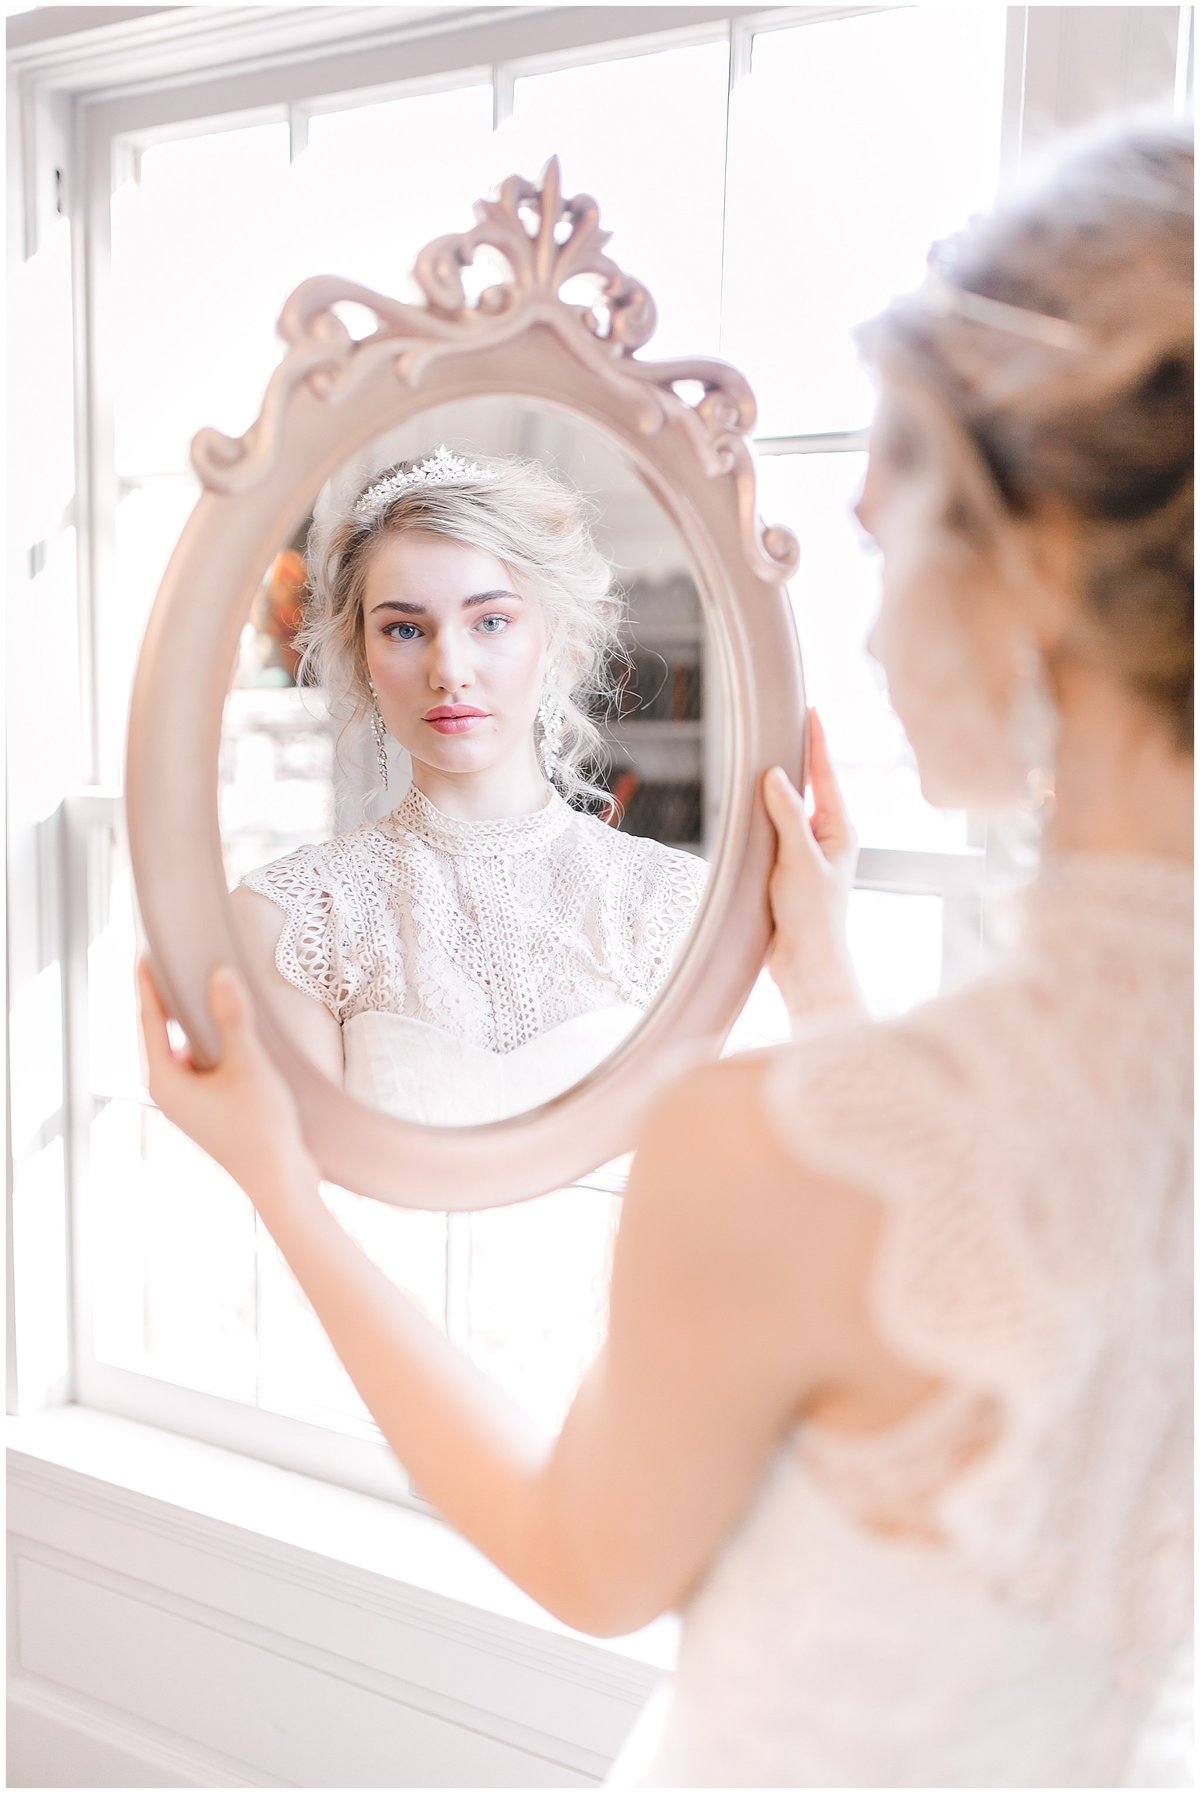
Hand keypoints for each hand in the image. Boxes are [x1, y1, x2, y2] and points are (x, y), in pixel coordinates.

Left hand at [137, 958, 319, 1214]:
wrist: (281, 1180)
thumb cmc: (260, 1126)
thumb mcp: (247, 1064)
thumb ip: (231, 1017)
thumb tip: (218, 975)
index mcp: (164, 1082)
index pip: (150, 1022)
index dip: (148, 987)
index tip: (143, 955)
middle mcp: (169, 1093)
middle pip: (165, 1036)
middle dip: (173, 1003)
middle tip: (179, 965)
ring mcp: (190, 1105)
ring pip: (187, 1052)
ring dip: (198, 1025)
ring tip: (211, 992)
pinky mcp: (210, 1112)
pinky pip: (204, 1067)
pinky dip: (214, 1046)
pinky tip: (235, 1032)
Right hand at [762, 709, 864, 1022]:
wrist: (806, 964)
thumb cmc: (812, 916)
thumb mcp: (799, 859)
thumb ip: (788, 816)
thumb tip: (775, 776)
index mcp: (840, 830)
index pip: (826, 775)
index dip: (817, 741)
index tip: (811, 709)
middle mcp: (827, 837)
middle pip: (810, 787)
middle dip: (797, 757)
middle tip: (784, 722)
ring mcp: (808, 853)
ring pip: (790, 810)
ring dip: (776, 788)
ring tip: (763, 756)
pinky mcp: (788, 870)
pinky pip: (775, 832)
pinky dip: (763, 817)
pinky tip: (749, 808)